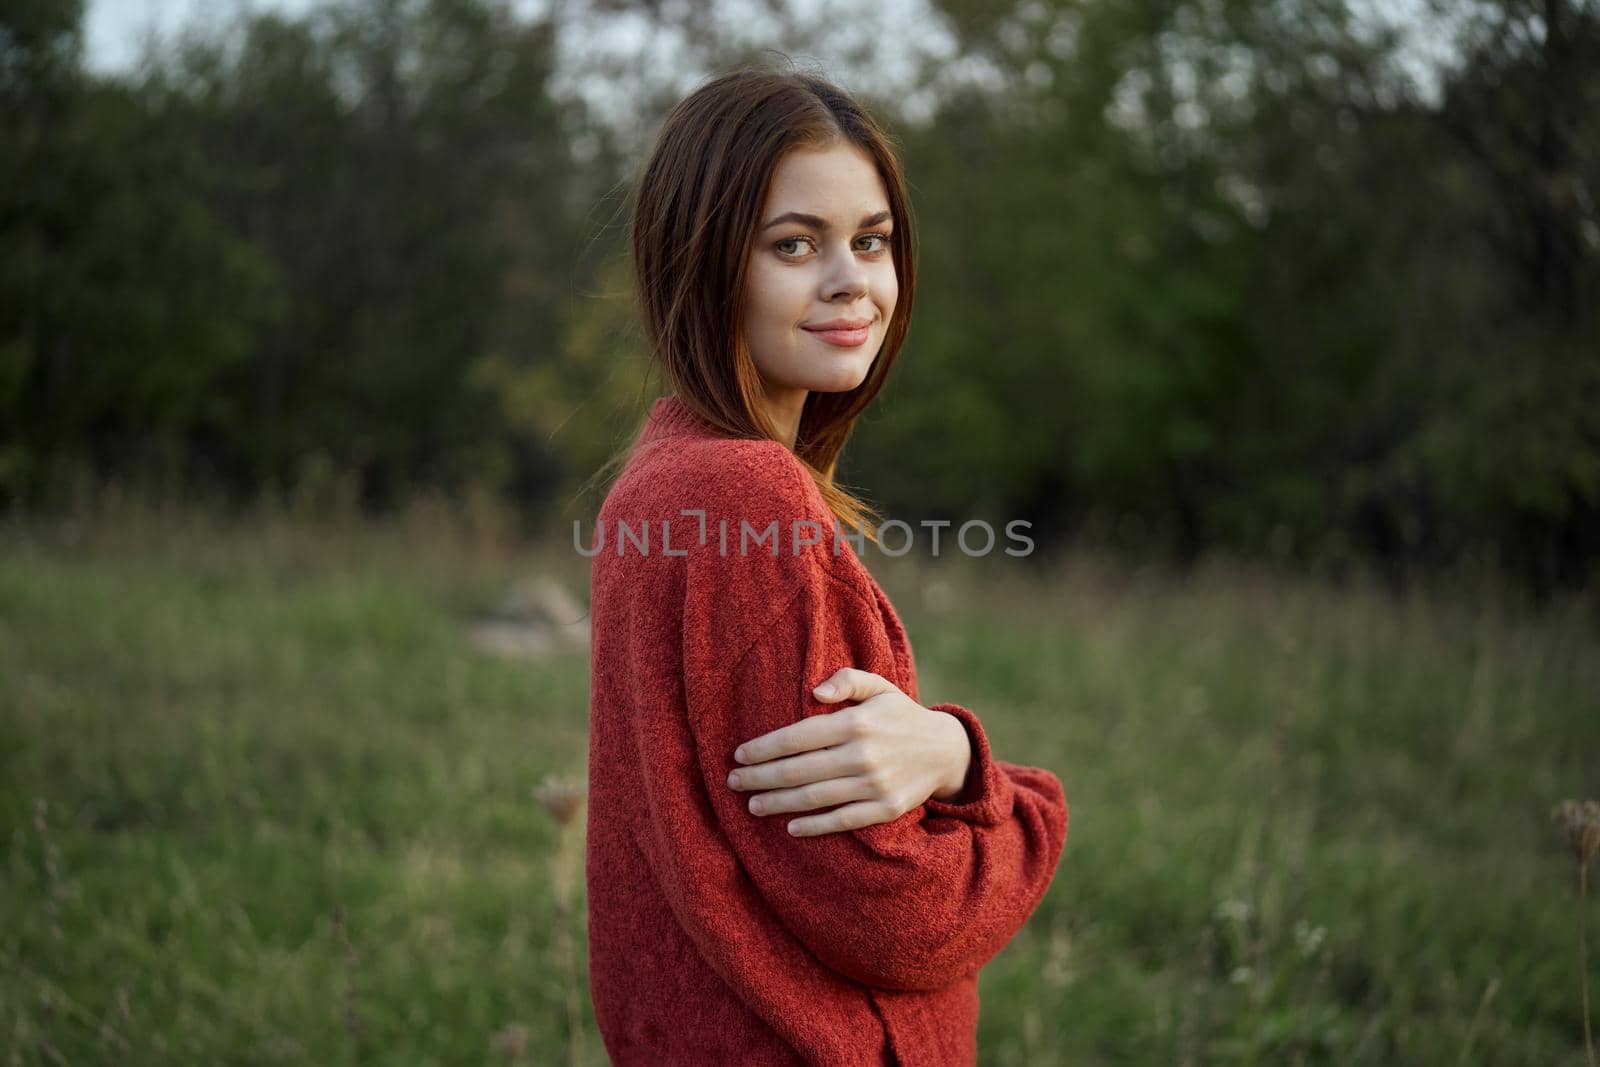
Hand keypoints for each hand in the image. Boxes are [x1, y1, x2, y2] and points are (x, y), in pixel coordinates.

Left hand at [725, 667, 973, 836]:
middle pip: (798, 770)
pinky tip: (790, 826)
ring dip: (778, 802)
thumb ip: (846, 679)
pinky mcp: (885, 809)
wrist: (945, 751)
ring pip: (814, 797)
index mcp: (856, 722)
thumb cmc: (900, 716)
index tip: (739, 755)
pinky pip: (842, 820)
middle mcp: (863, 755)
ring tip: (752, 804)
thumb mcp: (879, 686)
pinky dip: (814, 825)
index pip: (798, 737)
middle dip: (760, 777)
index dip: (764, 748)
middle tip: (733, 782)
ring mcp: (875, 785)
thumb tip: (814, 690)